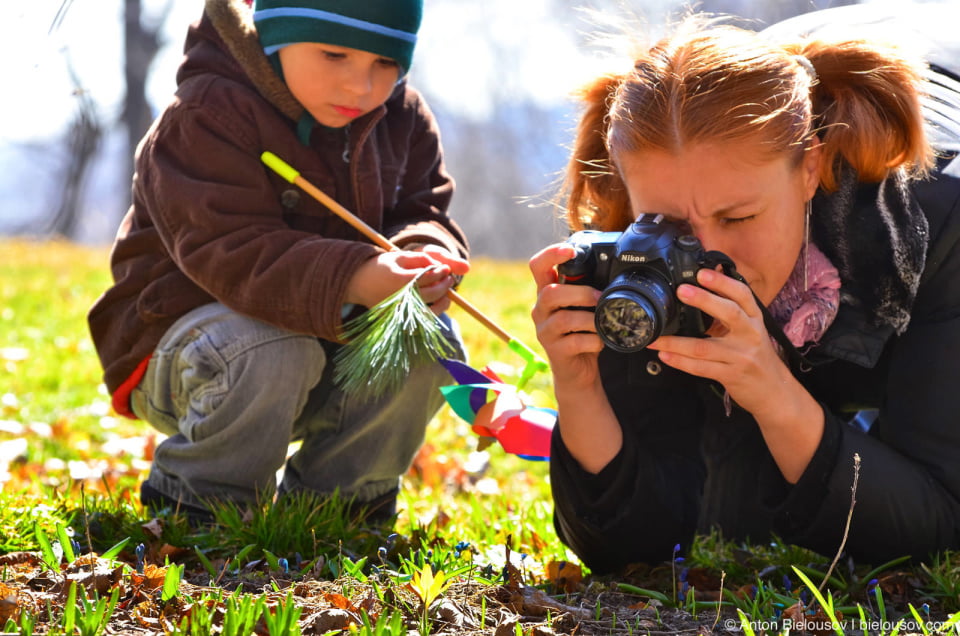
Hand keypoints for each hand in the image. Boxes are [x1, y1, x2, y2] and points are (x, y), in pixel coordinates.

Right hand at [346, 245, 468, 314]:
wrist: (359, 284)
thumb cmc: (380, 267)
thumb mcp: (398, 256)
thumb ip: (420, 259)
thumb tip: (439, 266)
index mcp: (400, 280)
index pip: (428, 276)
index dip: (440, 271)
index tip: (445, 268)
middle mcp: (401, 298)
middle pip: (432, 293)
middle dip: (445, 284)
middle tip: (449, 278)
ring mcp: (400, 311)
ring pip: (430, 310)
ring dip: (443, 300)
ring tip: (446, 291)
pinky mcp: (399, 320)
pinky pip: (422, 321)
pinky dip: (434, 313)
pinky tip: (439, 303)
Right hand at [529, 243, 604, 389]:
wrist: (579, 372)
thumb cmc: (583, 334)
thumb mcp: (583, 308)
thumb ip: (588, 289)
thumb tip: (613, 271)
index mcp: (547, 293)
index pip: (537, 266)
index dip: (551, 255)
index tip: (571, 250)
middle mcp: (540, 309)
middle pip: (550, 293)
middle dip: (580, 293)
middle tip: (599, 298)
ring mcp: (545, 331)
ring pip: (563, 318)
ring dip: (589, 319)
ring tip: (603, 323)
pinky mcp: (554, 351)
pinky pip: (574, 342)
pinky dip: (593, 341)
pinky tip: (600, 342)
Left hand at [646, 268, 823, 481]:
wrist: (775, 393)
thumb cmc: (757, 358)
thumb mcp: (751, 331)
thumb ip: (732, 312)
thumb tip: (704, 288)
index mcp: (754, 319)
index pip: (742, 295)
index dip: (723, 282)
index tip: (703, 273)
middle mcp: (751, 334)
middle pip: (729, 313)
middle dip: (704, 300)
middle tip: (681, 290)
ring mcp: (741, 356)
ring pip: (704, 346)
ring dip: (675, 341)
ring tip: (655, 337)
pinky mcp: (732, 375)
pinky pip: (701, 368)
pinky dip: (680, 361)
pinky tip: (664, 355)